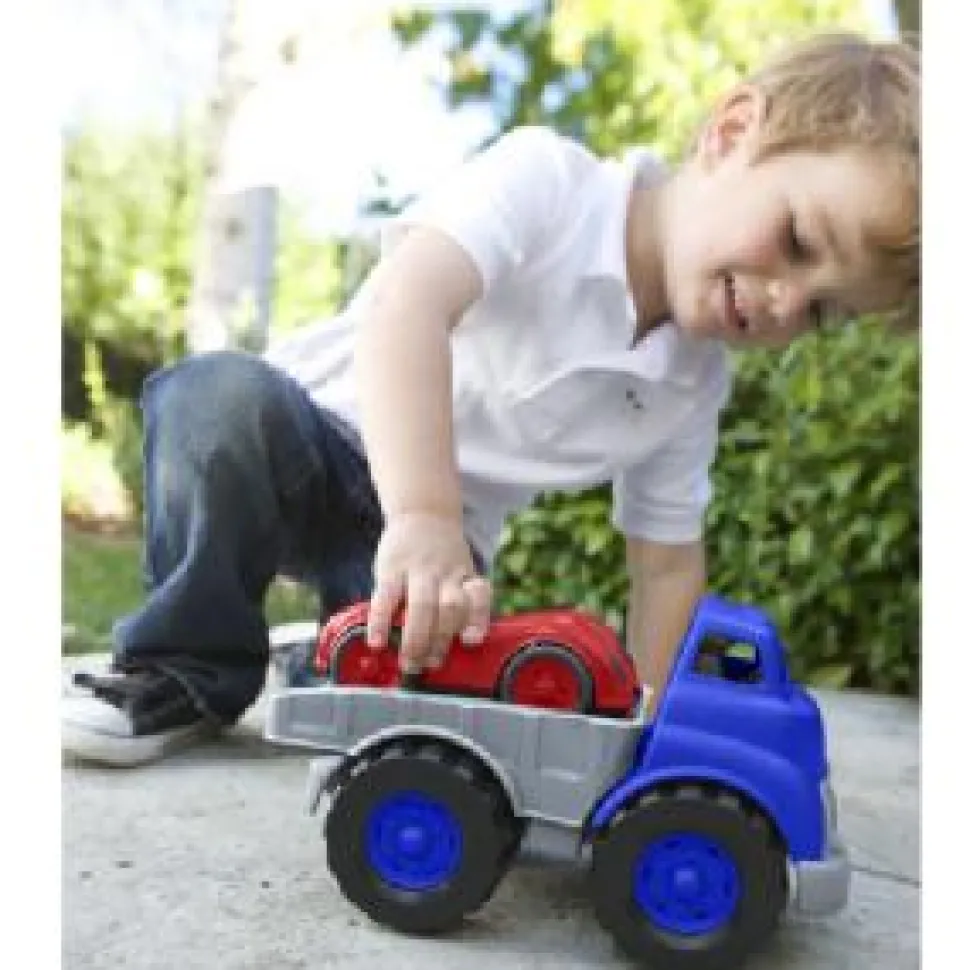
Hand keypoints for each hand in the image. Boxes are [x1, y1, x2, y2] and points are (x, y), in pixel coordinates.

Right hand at [367, 512, 491, 673]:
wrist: (423, 513)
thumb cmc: (443, 556)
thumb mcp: (462, 571)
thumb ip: (462, 602)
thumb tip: (455, 646)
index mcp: (466, 577)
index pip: (479, 597)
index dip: (478, 619)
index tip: (471, 641)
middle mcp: (446, 574)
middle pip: (450, 608)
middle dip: (440, 641)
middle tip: (428, 665)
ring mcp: (419, 570)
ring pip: (422, 605)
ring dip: (416, 639)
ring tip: (408, 662)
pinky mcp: (391, 569)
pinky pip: (386, 598)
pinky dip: (381, 622)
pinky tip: (377, 642)